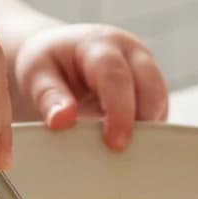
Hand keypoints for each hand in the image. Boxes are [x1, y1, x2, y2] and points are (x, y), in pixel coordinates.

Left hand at [13, 23, 167, 149]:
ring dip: (148, 130)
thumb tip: (62, 120)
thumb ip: (48, 96)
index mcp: (100, 44)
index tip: (115, 143)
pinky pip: (158, 112)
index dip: (120, 111)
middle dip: (143, 124)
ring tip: (122, 154)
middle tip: (123, 154)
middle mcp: (129, 52)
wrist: (57, 53)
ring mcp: (144, 69)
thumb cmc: (48, 62)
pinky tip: (127, 146)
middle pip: (151, 88)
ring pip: (160, 103)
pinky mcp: (149, 87)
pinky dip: (147, 132)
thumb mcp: (36, 73)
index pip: (117, 76)